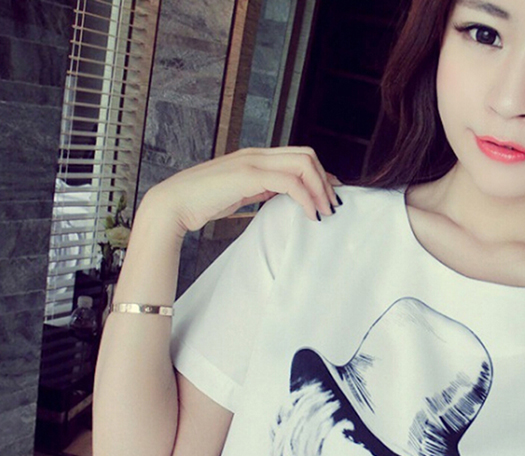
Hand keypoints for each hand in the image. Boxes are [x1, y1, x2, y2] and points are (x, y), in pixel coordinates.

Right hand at [142, 146, 340, 235]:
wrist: (174, 203)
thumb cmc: (203, 201)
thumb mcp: (241, 193)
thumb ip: (262, 189)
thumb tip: (282, 193)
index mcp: (255, 157)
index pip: (299, 155)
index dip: (320, 174)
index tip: (329, 196)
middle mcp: (256, 154)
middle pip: (307, 155)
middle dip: (325, 181)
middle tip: (332, 206)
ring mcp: (252, 161)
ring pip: (303, 163)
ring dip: (320, 189)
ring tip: (325, 212)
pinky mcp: (249, 175)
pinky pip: (290, 182)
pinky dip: (306, 198)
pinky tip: (310, 214)